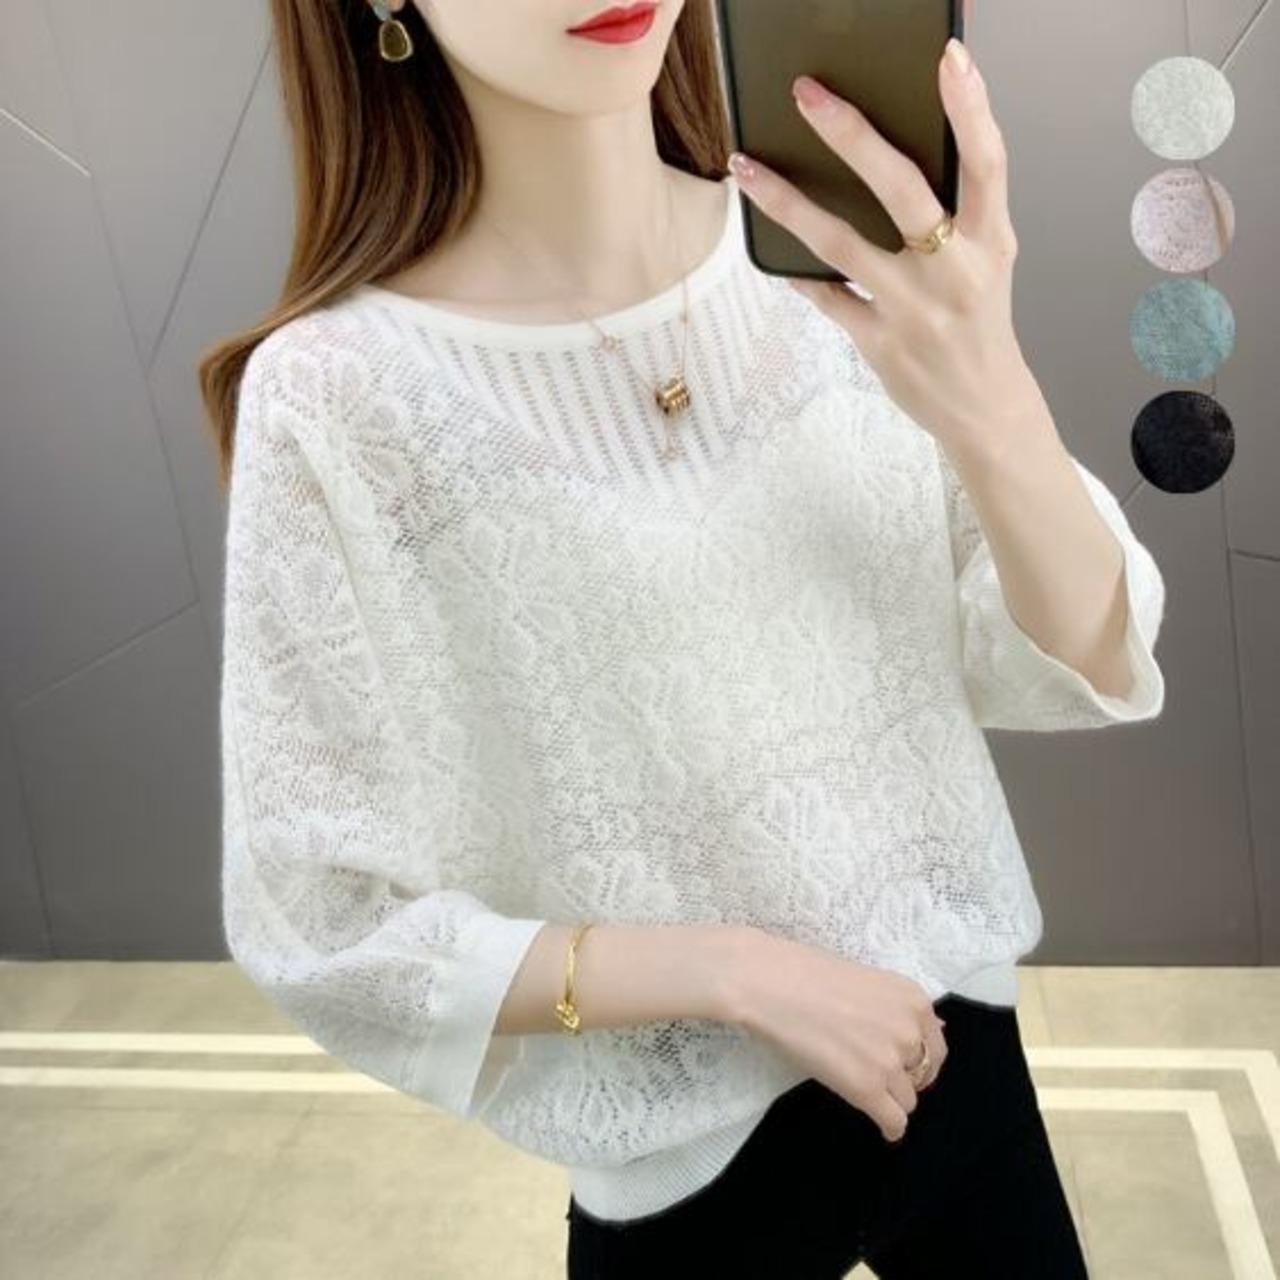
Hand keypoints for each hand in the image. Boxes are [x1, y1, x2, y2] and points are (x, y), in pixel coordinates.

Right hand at [727, 930, 948, 1143]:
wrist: (769, 983)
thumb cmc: (807, 973)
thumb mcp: (868, 981)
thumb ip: (899, 1010)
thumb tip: (939, 1029)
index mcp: (913, 1000)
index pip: (933, 1047)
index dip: (915, 1059)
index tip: (899, 1064)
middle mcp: (910, 1031)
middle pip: (920, 1076)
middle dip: (900, 1077)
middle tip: (870, 1071)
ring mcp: (889, 1061)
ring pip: (906, 1100)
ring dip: (887, 1097)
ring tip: (858, 1086)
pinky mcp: (866, 1088)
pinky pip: (894, 1122)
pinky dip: (889, 1127)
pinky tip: (881, 1127)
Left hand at [728, 38, 1043, 453]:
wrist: (983, 406)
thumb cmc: (978, 322)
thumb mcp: (989, 260)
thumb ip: (958, 209)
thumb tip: (893, 151)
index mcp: (992, 241)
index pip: (987, 163)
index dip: (971, 109)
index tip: (948, 58)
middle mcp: (955, 272)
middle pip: (902, 190)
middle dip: (852, 135)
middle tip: (807, 94)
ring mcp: (914, 310)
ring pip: (842, 244)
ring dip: (788, 202)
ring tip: (747, 167)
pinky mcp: (880, 343)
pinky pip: (827, 297)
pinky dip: (798, 272)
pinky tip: (773, 248)